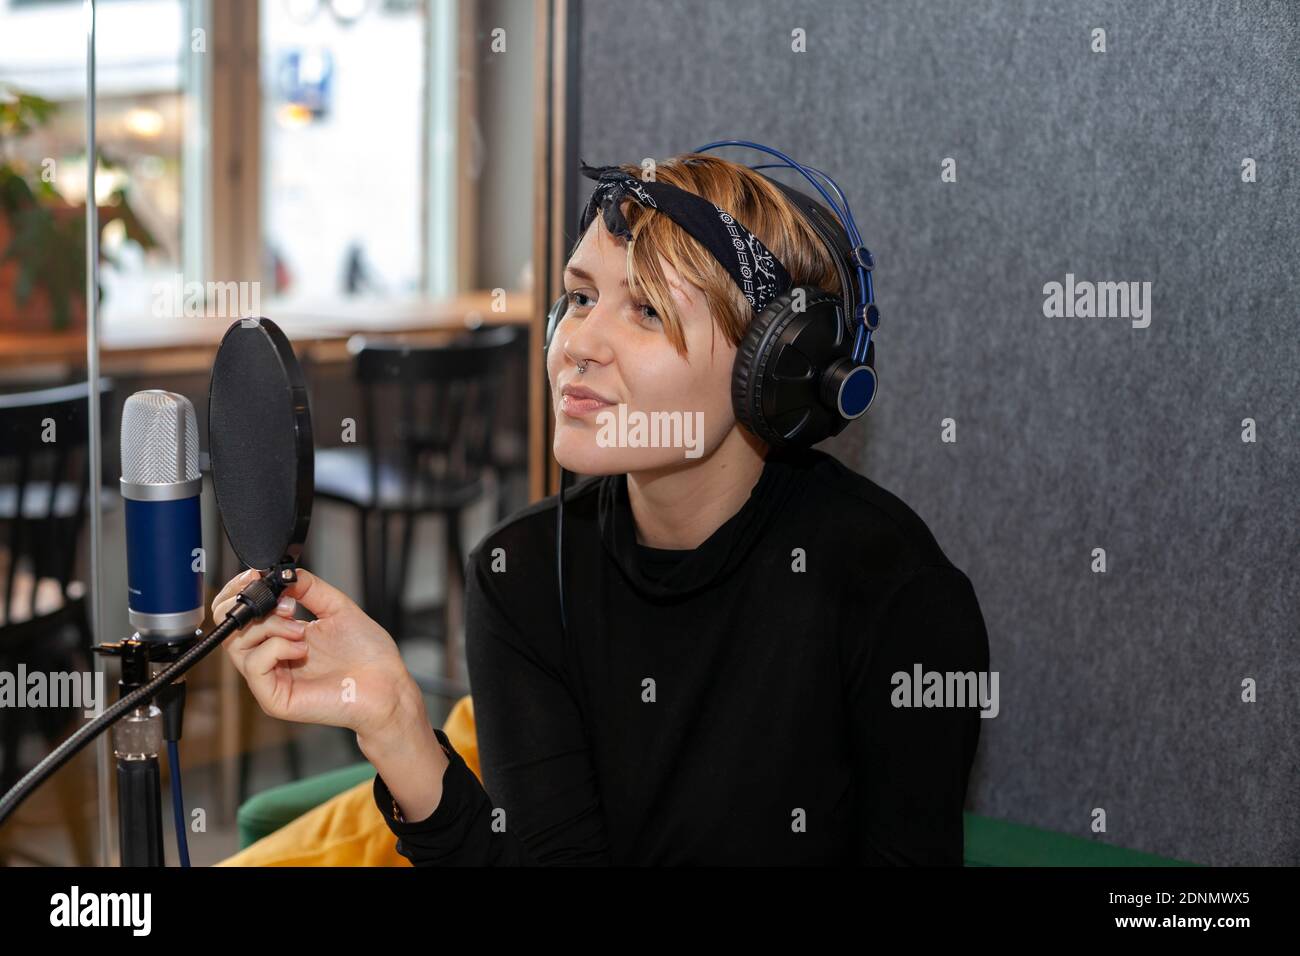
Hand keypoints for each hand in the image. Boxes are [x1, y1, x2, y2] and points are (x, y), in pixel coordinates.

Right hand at [212, 567, 420, 742]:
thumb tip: (280, 573)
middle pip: (229, 628)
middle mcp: (271, 657)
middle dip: (249, 604)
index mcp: (281, 637)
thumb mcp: (336, 608)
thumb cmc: (367, 654)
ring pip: (238, 644)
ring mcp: (271, 679)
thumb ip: (308, 588)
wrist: (387, 684)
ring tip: (301, 630)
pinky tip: (302, 648)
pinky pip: (255, 666)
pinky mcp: (275, 699)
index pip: (239, 615)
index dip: (239, 592)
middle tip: (284, 603)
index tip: (257, 576)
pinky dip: (276, 647)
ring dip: (269, 626)